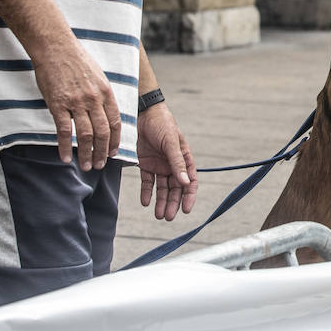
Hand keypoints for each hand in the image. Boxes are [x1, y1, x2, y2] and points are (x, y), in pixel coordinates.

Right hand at [32, 39, 121, 169]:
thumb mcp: (98, 75)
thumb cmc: (77, 60)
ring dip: (87, 154)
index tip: (114, 153)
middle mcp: (94, 99)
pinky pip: (63, 131)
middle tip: (101, 165)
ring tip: (86, 166)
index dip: (116, 140)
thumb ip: (102, 95)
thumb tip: (105, 112)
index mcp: (106, 92)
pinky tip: (66, 158)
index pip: (115, 122)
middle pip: (103, 133)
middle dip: (103, 152)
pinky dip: (66, 147)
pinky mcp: (58, 104)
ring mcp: (76, 102)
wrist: (56, 48)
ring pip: (85, 135)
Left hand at [136, 103, 196, 220]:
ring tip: (158, 215)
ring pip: (161, 188)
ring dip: (160, 201)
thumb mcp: (171, 143)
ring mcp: (158, 165)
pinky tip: (145, 202)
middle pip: (175, 188)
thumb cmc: (161, 124)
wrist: (141, 113)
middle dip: (172, 203)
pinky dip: (146, 192)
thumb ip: (177, 163)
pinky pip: (147, 182)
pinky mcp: (145, 164)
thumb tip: (185, 183)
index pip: (189, 181)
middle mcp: (172, 164)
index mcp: (183, 158)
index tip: (185, 209)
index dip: (188, 196)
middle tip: (168, 217)